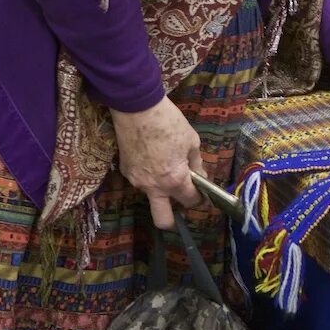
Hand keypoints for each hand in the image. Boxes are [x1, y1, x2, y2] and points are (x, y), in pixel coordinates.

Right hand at [111, 96, 203, 229]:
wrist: (136, 108)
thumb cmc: (169, 122)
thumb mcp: (191, 141)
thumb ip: (196, 164)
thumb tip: (200, 177)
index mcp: (174, 180)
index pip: (190, 201)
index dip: (200, 200)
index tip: (204, 196)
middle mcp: (153, 187)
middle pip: (163, 220)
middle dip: (174, 221)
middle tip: (182, 204)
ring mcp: (136, 181)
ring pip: (152, 197)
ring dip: (162, 191)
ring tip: (168, 167)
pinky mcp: (125, 172)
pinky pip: (142, 182)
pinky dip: (151, 177)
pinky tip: (154, 158)